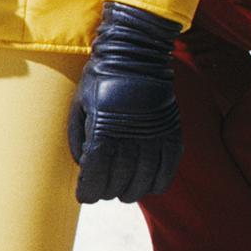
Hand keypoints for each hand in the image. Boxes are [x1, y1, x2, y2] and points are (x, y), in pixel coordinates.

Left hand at [69, 2, 183, 203]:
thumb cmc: (100, 80)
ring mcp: (153, 134)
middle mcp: (130, 135)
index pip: (96, 173)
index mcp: (103, 129)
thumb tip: (84, 167)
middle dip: (107, 191)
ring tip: (123, 192)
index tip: (84, 196)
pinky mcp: (171, 131)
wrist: (135, 54)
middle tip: (102, 192)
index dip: (89, 190)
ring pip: (144, 178)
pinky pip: (169, 166)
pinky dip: (159, 181)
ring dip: (131, 191)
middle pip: (119, 179)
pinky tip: (149, 186)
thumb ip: (79, 138)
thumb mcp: (79, 106)